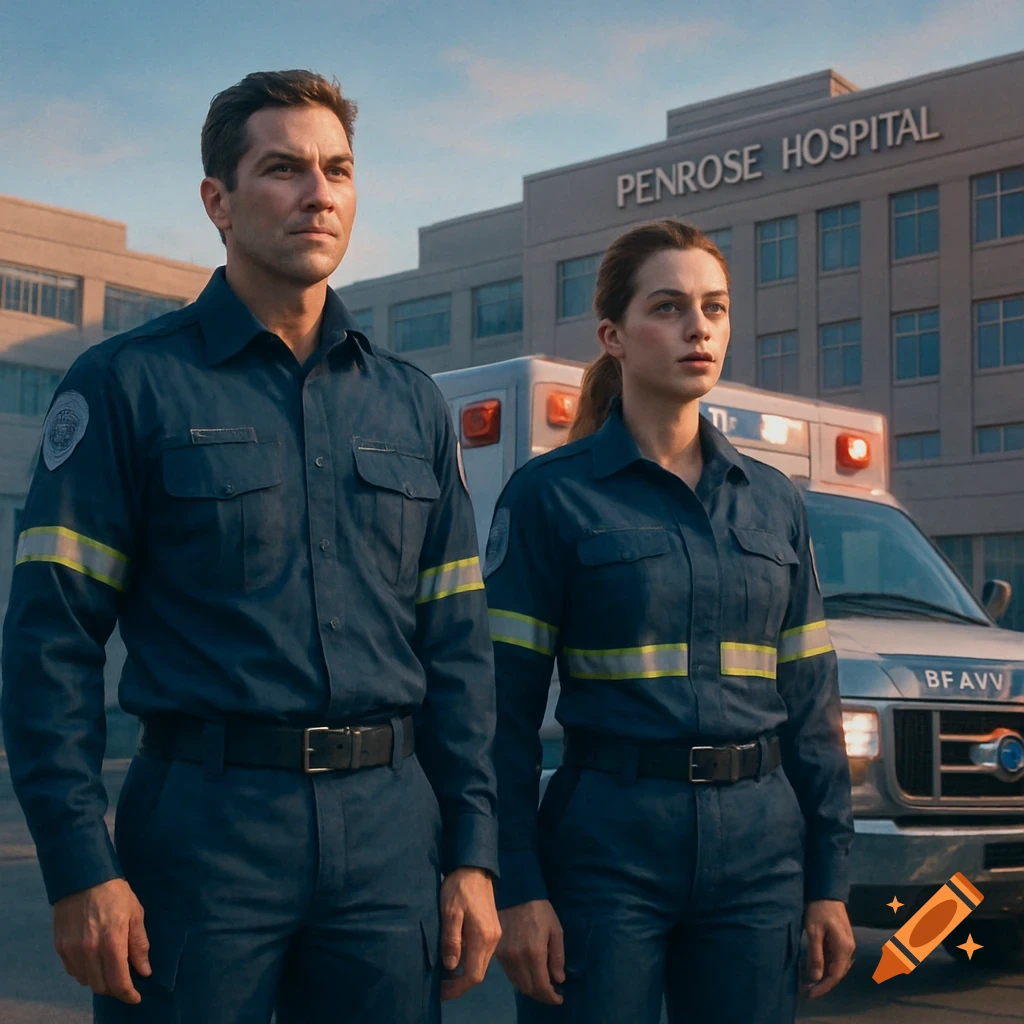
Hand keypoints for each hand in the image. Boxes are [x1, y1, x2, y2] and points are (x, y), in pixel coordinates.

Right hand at [53, 878, 150, 1003]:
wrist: (83, 876)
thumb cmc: (115, 893)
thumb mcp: (135, 914)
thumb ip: (139, 945)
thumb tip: (144, 970)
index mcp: (111, 942)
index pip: (119, 981)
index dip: (128, 994)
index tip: (136, 997)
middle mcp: (89, 951)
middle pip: (101, 986)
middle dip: (115, 989)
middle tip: (125, 983)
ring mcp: (72, 950)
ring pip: (86, 981)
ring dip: (100, 981)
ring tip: (111, 970)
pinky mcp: (60, 947)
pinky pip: (73, 971)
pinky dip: (85, 972)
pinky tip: (94, 962)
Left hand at [439, 867, 501, 1000]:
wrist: (475, 867)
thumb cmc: (459, 888)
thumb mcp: (450, 912)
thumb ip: (451, 939)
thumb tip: (451, 966)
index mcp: (482, 937)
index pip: (473, 975)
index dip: (457, 988)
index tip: (441, 990)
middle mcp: (493, 940)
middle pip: (479, 972)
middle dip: (460, 983)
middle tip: (441, 985)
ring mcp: (495, 934)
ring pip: (481, 964)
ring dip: (465, 973)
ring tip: (446, 973)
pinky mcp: (493, 929)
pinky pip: (482, 954)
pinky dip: (470, 961)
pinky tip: (457, 957)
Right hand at [496, 899, 564, 1005]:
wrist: (516, 894)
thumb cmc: (540, 911)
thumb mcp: (556, 931)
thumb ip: (558, 957)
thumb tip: (559, 979)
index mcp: (534, 953)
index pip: (542, 986)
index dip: (551, 997)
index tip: (559, 998)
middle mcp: (517, 959)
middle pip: (529, 989)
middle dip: (542, 995)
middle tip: (552, 993)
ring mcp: (506, 957)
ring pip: (518, 984)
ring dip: (531, 990)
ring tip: (542, 986)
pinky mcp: (498, 953)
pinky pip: (510, 975)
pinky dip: (520, 981)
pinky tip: (529, 976)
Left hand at [802, 899, 855, 998]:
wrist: (826, 890)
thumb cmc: (818, 909)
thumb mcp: (813, 931)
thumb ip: (815, 955)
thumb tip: (815, 978)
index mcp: (843, 949)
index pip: (834, 976)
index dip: (822, 988)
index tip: (809, 995)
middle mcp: (848, 949)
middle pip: (836, 974)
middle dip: (821, 984)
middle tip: (805, 990)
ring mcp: (846, 945)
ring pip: (836, 967)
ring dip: (823, 976)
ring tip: (806, 981)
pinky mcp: (842, 940)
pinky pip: (834, 958)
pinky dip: (824, 966)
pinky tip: (813, 967)